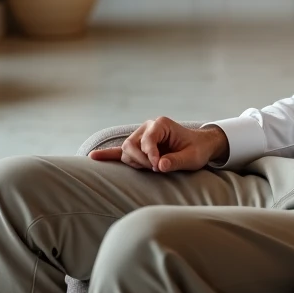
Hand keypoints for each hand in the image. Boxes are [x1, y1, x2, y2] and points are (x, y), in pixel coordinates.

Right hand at [89, 117, 228, 172]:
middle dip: (140, 160)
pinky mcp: (138, 147)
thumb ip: (176, 161)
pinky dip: (108, 155)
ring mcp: (141, 136)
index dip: (150, 155)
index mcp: (161, 124)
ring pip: (126, 151)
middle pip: (130, 144)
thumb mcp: (192, 157)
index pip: (147, 140)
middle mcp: (148, 127)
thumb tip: (160, 165)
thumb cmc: (197, 150)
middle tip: (155, 169)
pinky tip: (93, 157)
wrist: (200, 146)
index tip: (159, 167)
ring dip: (135, 162)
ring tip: (150, 167)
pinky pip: (120, 151)